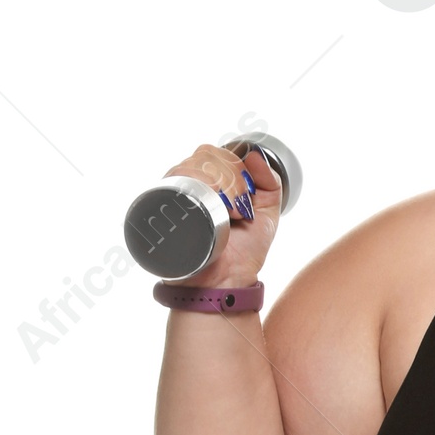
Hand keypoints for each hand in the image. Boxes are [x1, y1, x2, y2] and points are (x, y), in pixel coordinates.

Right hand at [161, 140, 283, 286]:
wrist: (227, 282)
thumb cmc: (243, 253)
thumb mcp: (267, 214)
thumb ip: (269, 183)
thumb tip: (254, 155)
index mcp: (211, 184)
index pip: (216, 152)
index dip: (235, 166)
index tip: (248, 194)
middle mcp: (190, 186)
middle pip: (205, 154)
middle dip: (231, 176)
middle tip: (240, 208)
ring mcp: (176, 195)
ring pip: (192, 164)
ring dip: (220, 183)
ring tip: (230, 214)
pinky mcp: (165, 207)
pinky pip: (176, 178)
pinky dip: (200, 184)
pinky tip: (215, 207)